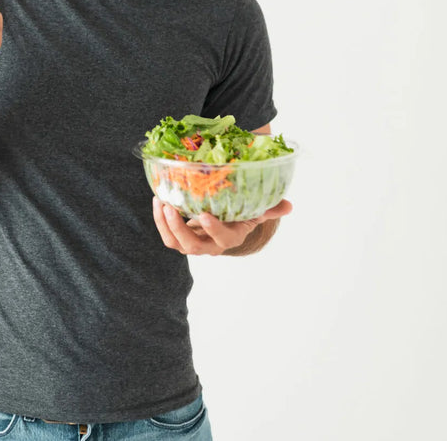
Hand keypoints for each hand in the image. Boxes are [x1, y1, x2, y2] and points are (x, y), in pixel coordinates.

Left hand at [152, 197, 292, 255]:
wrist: (224, 224)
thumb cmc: (240, 215)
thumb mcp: (254, 211)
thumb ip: (269, 209)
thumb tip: (289, 206)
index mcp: (230, 238)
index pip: (223, 238)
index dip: (214, 229)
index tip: (204, 215)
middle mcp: (210, 246)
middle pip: (193, 246)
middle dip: (180, 228)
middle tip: (171, 208)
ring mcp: (193, 244)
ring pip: (175, 243)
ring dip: (165, 224)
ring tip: (160, 202)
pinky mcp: (179, 239)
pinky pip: (167, 236)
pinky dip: (159, 220)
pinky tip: (157, 200)